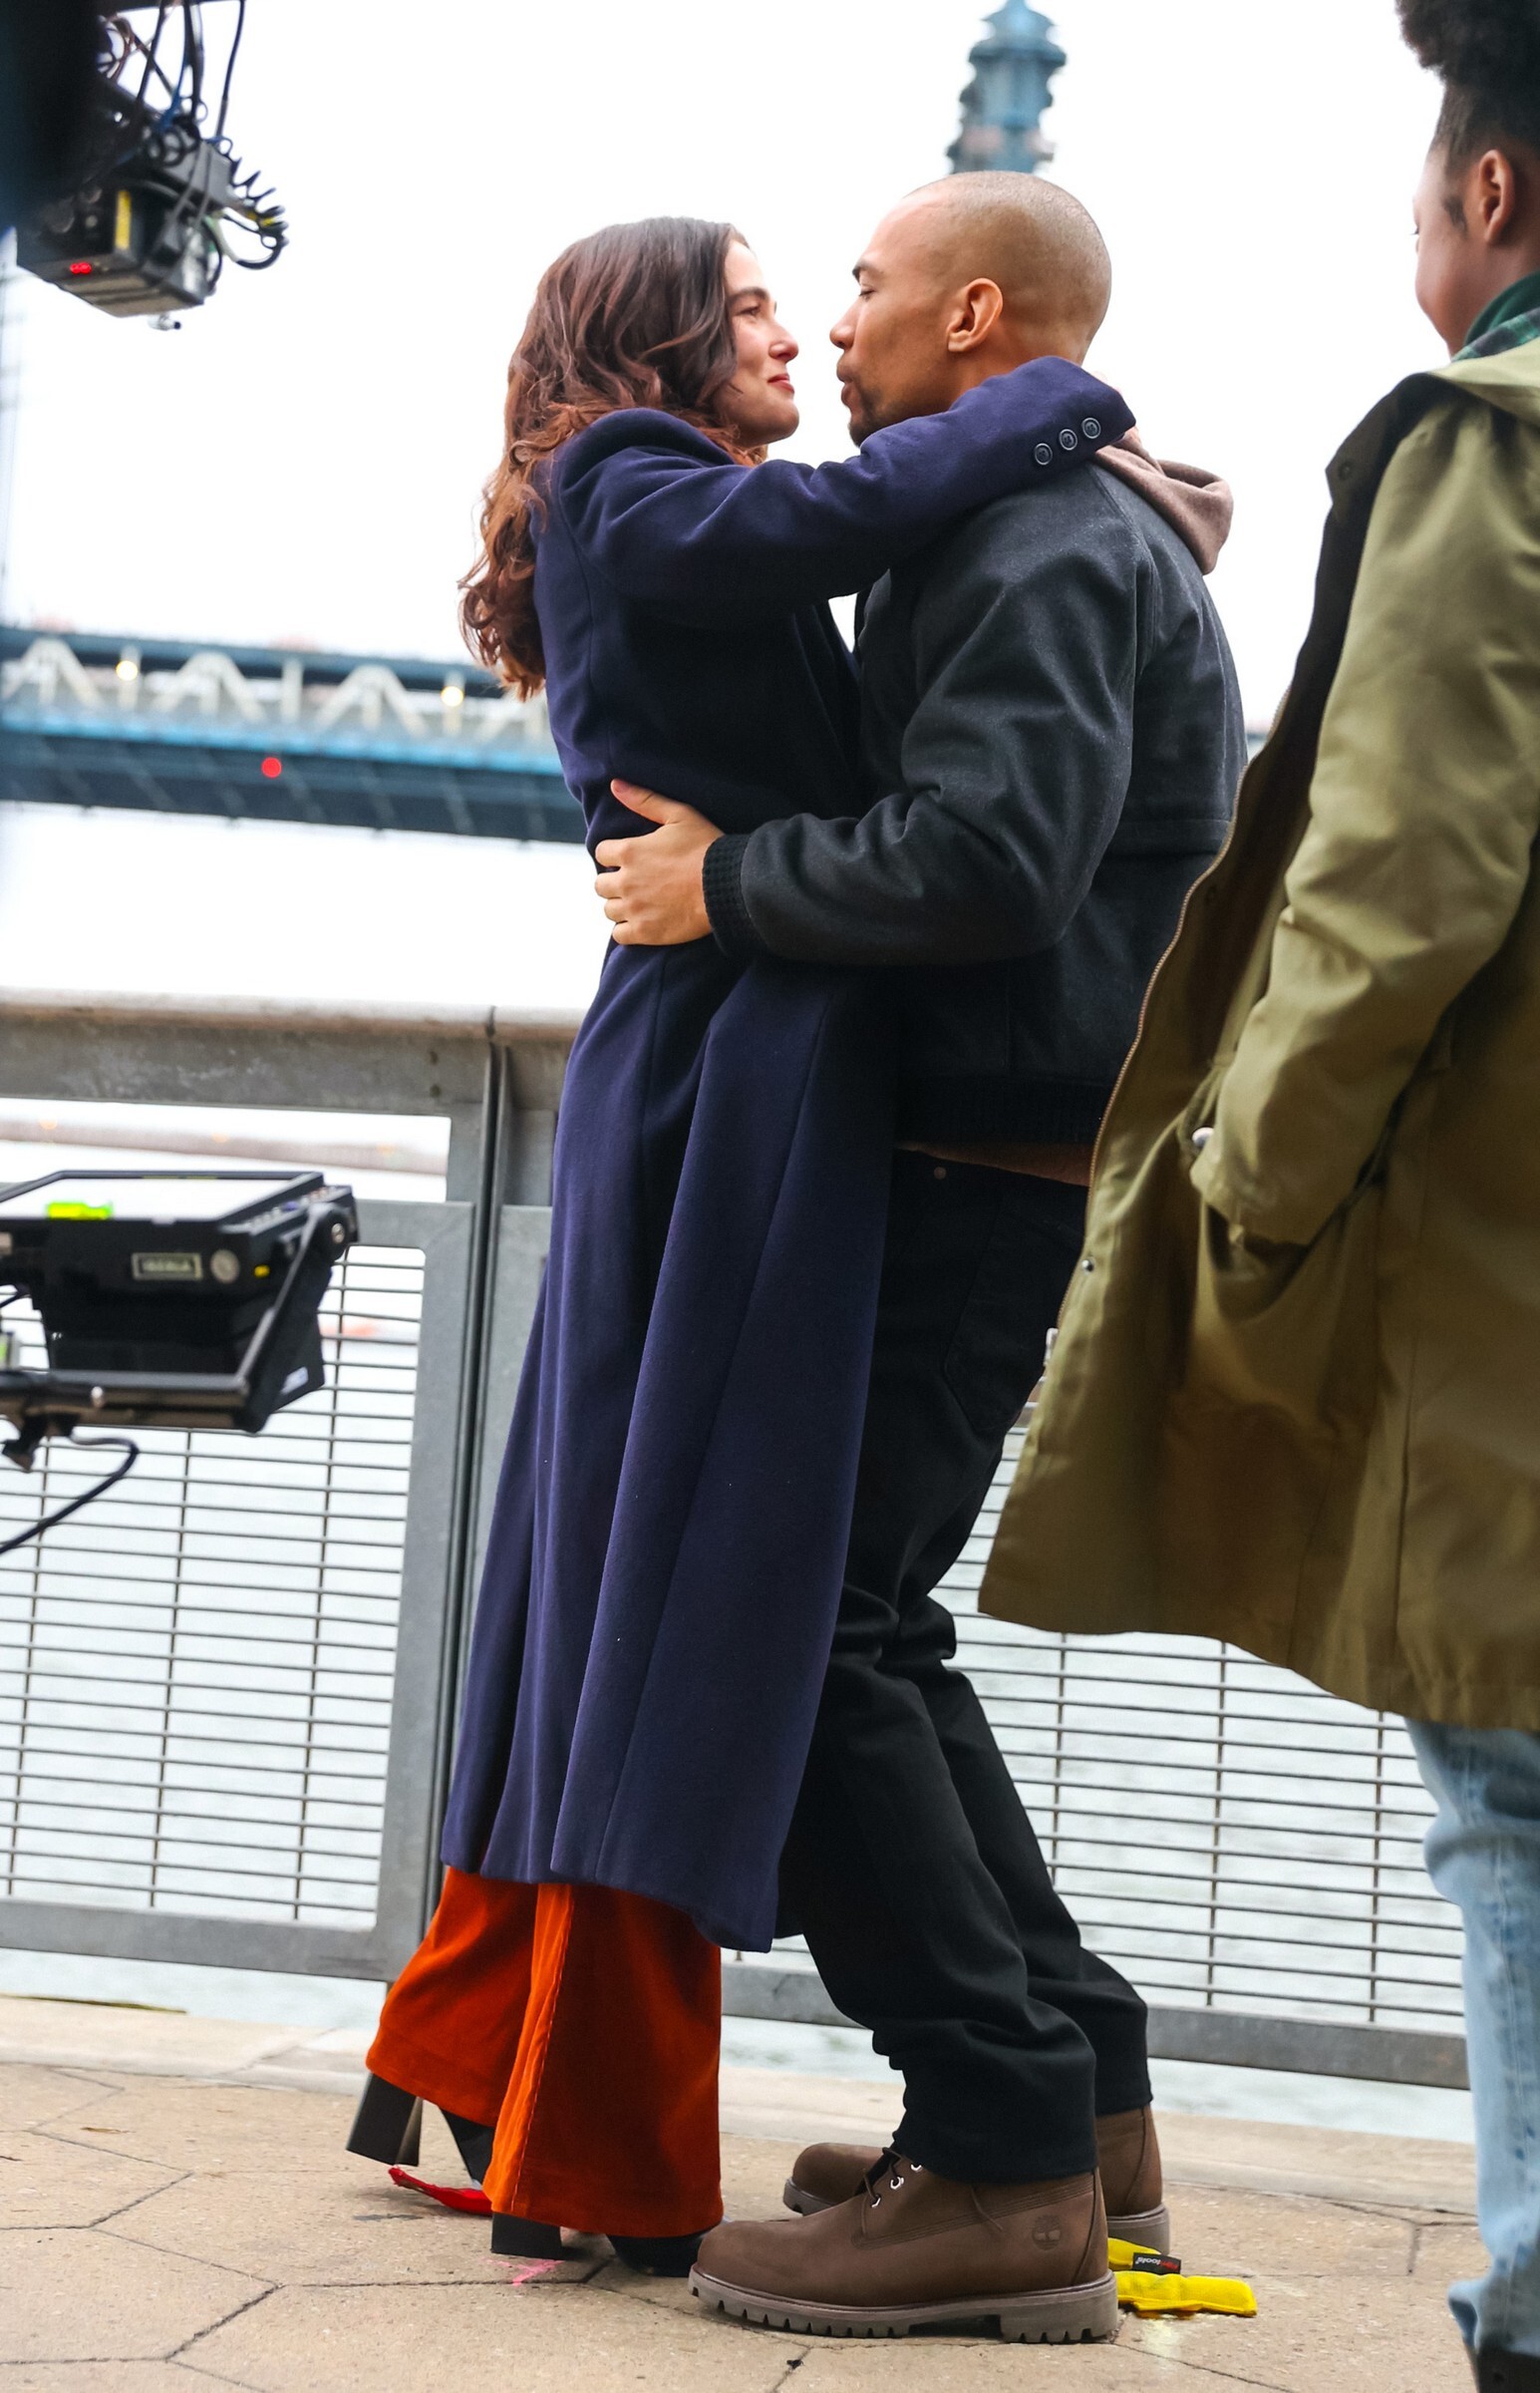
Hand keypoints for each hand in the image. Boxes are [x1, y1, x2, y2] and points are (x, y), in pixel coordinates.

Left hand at [594, 781, 721, 944]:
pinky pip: (620, 935)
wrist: (727, 885)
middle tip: (635, 882)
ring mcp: (634, 909)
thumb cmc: (705, 847)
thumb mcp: (678, 815)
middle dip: (614, 882)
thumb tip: (615, 785)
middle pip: (600, 884)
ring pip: (609, 909)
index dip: (614, 855)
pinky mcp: (645, 932)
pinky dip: (627, 930)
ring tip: (639, 903)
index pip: (602, 853)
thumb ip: (645, 800)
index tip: (629, 859)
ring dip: (620, 905)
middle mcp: (625, 881)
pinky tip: (642, 922)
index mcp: (629, 852)